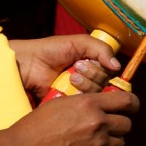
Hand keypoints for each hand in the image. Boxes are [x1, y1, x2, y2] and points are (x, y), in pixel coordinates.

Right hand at [0, 88, 138, 145]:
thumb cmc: (37, 125)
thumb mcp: (62, 103)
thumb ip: (86, 103)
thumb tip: (102, 104)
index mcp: (90, 103)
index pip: (128, 101)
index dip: (133, 104)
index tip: (131, 108)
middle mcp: (98, 122)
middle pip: (127, 124)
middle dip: (120, 125)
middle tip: (109, 127)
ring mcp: (98, 143)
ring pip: (120, 142)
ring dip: (112, 142)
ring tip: (96, 141)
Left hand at [7, 32, 121, 101]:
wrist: (29, 62)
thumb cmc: (51, 50)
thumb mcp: (80, 42)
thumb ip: (102, 49)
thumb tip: (117, 67)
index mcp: (93, 64)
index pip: (111, 71)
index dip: (106, 68)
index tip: (92, 61)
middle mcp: (89, 79)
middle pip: (106, 83)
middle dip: (94, 73)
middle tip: (77, 67)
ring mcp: (79, 92)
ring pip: (97, 93)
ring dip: (86, 83)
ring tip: (71, 76)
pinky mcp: (69, 103)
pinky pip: (83, 103)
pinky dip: (78, 94)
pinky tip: (68, 86)